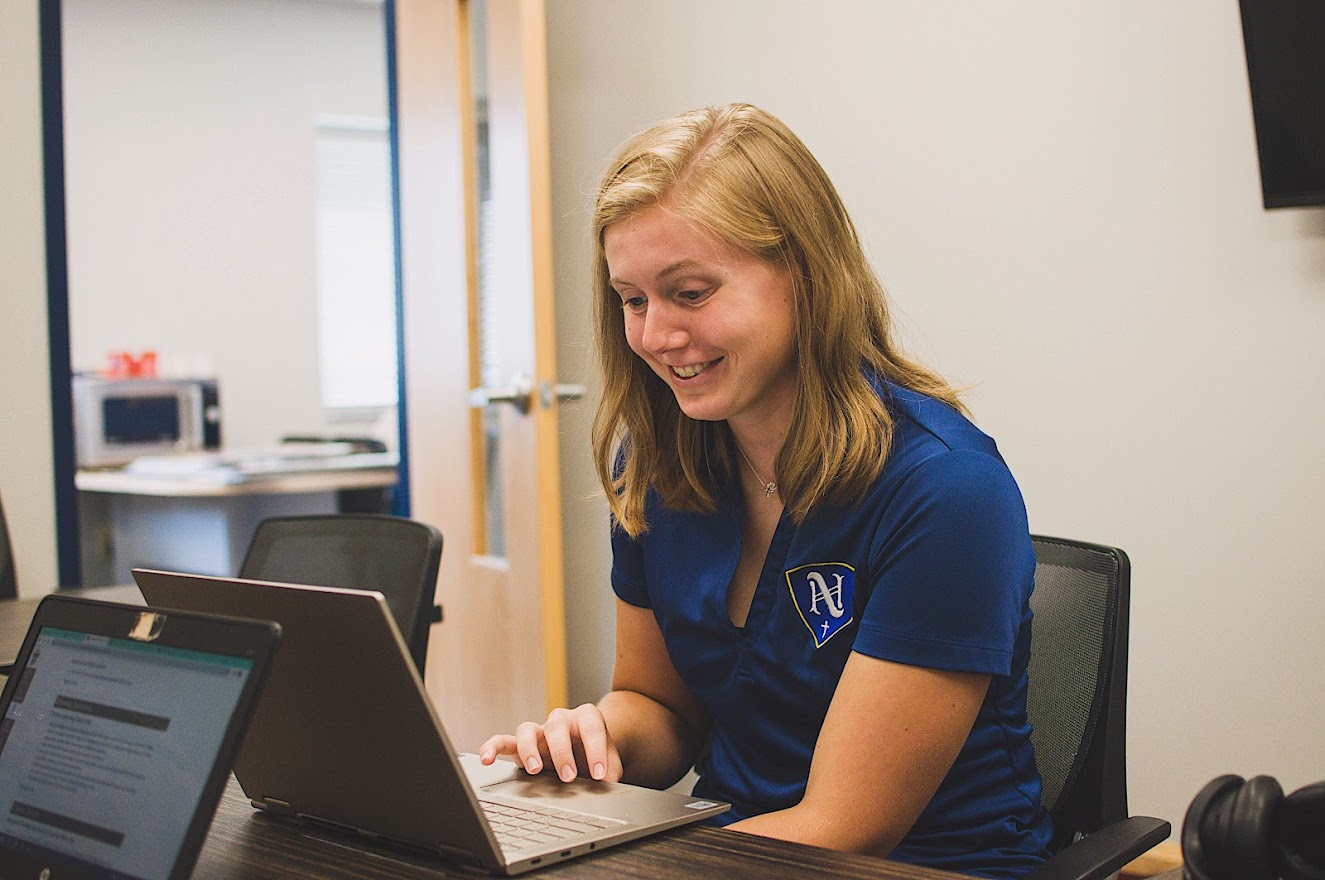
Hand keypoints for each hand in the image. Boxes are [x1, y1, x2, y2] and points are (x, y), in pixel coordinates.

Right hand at [478, 703, 623, 783]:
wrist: (587, 749)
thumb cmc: (596, 753)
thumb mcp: (609, 761)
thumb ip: (610, 770)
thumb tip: (607, 784)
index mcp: (586, 718)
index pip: (592, 728)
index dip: (597, 750)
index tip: (600, 774)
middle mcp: (560, 720)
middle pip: (557, 726)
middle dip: (562, 752)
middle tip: (569, 776)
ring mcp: (539, 730)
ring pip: (527, 729)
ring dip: (530, 750)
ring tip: (534, 770)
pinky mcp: (521, 744)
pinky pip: (503, 741)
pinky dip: (493, 747)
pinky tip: (487, 759)